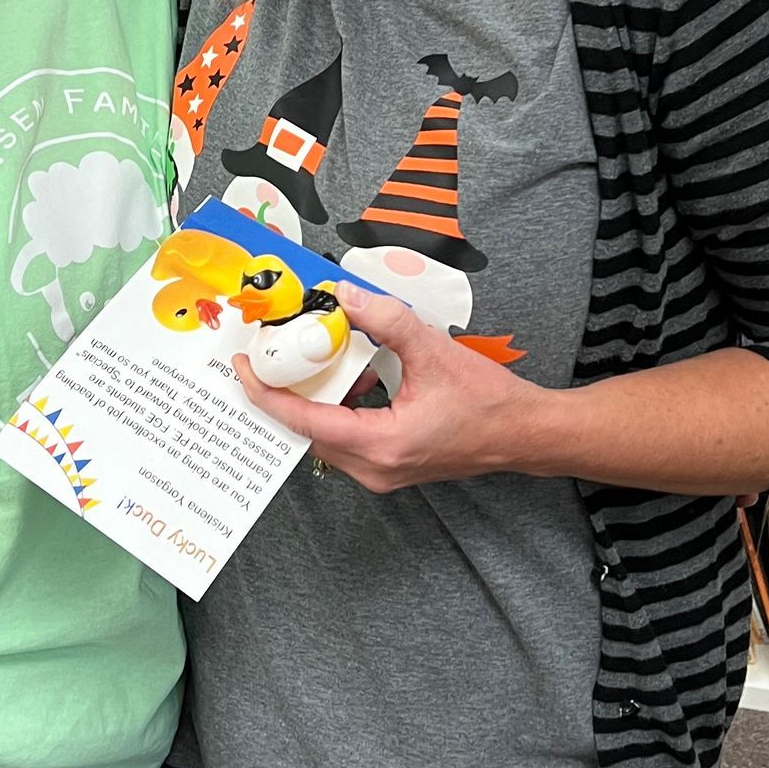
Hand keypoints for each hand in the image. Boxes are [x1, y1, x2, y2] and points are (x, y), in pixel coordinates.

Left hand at [234, 283, 544, 493]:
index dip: (267, 394)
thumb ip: (386, 319)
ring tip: (310, 360)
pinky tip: (352, 376)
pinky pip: (347, 436)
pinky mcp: (390, 464)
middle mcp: (375, 468)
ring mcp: (382, 471)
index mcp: (381, 445)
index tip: (244, 369)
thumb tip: (346, 295)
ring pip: (327, 435)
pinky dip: (340, 407)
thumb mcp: (433, 350)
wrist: (524, 433)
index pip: (304, 422)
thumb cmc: (489, 403)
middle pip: (309, 431)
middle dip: (286, 393)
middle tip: (269, 356)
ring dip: (316, 399)